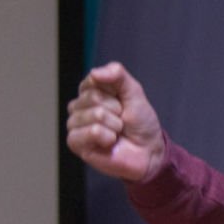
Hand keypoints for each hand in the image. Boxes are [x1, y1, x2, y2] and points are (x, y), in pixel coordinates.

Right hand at [66, 62, 166, 182]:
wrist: (149, 150)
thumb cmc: (140, 123)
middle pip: (94, 97)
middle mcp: (79, 107)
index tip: (123, 101)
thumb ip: (118, 76)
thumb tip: (94, 73)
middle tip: (122, 120)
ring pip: (95, 115)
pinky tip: (109, 142)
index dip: (115, 91)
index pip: (94, 79)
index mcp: (90, 92)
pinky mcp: (75, 142)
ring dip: (115, 125)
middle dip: (117, 109)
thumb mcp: (134, 93)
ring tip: (117, 132)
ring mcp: (75, 125)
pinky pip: (92, 131)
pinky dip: (108, 137)